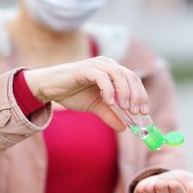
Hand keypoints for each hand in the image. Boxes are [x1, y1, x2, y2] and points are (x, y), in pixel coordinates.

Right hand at [24, 56, 148, 130]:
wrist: (49, 88)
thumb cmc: (72, 94)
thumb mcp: (95, 107)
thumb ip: (110, 115)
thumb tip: (124, 128)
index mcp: (111, 71)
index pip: (133, 79)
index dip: (141, 95)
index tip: (144, 112)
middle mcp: (106, 64)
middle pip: (129, 76)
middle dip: (137, 95)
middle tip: (137, 112)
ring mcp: (95, 65)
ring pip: (118, 75)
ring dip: (125, 92)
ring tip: (126, 108)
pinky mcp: (84, 69)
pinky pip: (101, 77)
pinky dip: (108, 90)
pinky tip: (109, 102)